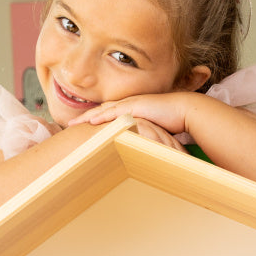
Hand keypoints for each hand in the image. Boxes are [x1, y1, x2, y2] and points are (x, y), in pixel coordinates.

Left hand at [66, 91, 194, 136]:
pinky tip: (91, 121)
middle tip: (69, 124)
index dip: (93, 119)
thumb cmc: (173, 122)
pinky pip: (115, 112)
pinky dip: (102, 116)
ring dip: (88, 116)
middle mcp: (128, 105)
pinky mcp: (136, 106)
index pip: (107, 115)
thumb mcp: (153, 131)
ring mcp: (131, 104)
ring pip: (104, 110)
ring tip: (73, 123)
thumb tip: (139, 150)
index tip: (80, 127)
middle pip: (101, 110)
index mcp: (131, 110)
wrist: (186, 110)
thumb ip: (144, 137)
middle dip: (84, 117)